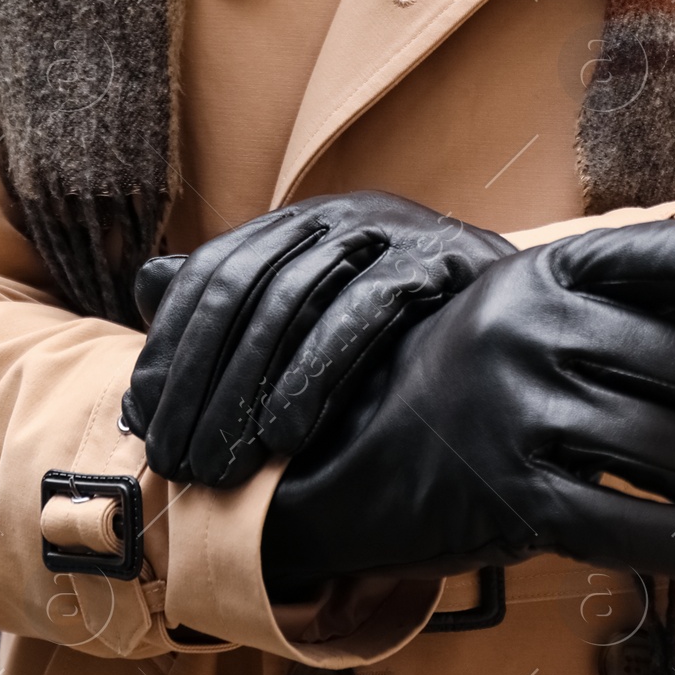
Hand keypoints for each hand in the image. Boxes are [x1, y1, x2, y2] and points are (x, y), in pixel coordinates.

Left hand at [122, 192, 513, 487]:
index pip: (214, 271)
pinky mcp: (444, 259)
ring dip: (248, 386)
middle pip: (245, 287)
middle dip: (202, 380)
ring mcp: (395, 229)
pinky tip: (284, 431)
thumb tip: (146, 281)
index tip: (142, 417)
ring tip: (223, 461)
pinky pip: (366, 308)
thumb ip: (236, 298)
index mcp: (304, 220)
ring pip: (296, 297)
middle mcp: (342, 213)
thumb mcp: (314, 309)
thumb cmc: (410, 325)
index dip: (172, 344)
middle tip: (178, 460)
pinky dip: (317, 369)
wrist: (532, 317)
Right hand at [260, 221, 674, 597]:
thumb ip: (644, 306)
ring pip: (666, 447)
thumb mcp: (552, 306)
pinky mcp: (511, 498)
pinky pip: (625, 524)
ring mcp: (517, 413)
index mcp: (555, 272)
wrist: (366, 439)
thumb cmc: (496, 365)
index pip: (667, 258)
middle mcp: (533, 330)